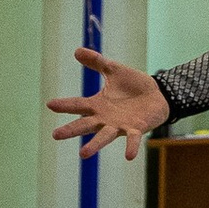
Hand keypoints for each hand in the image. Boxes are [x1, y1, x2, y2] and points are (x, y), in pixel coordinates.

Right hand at [48, 45, 168, 157]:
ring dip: (94, 145)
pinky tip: (129, 156)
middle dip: (71, 130)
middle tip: (55, 135)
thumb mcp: (114, 70)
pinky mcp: (136, 129)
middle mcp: (105, 118)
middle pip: (85, 124)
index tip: (50, 104)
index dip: (64, 104)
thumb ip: (97, 62)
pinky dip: (131, 147)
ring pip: (104, 136)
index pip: (78, 104)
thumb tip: (77, 51)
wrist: (158, 94)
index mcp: (98, 105)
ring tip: (83, 154)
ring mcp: (120, 125)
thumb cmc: (133, 85)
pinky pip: (132, 139)